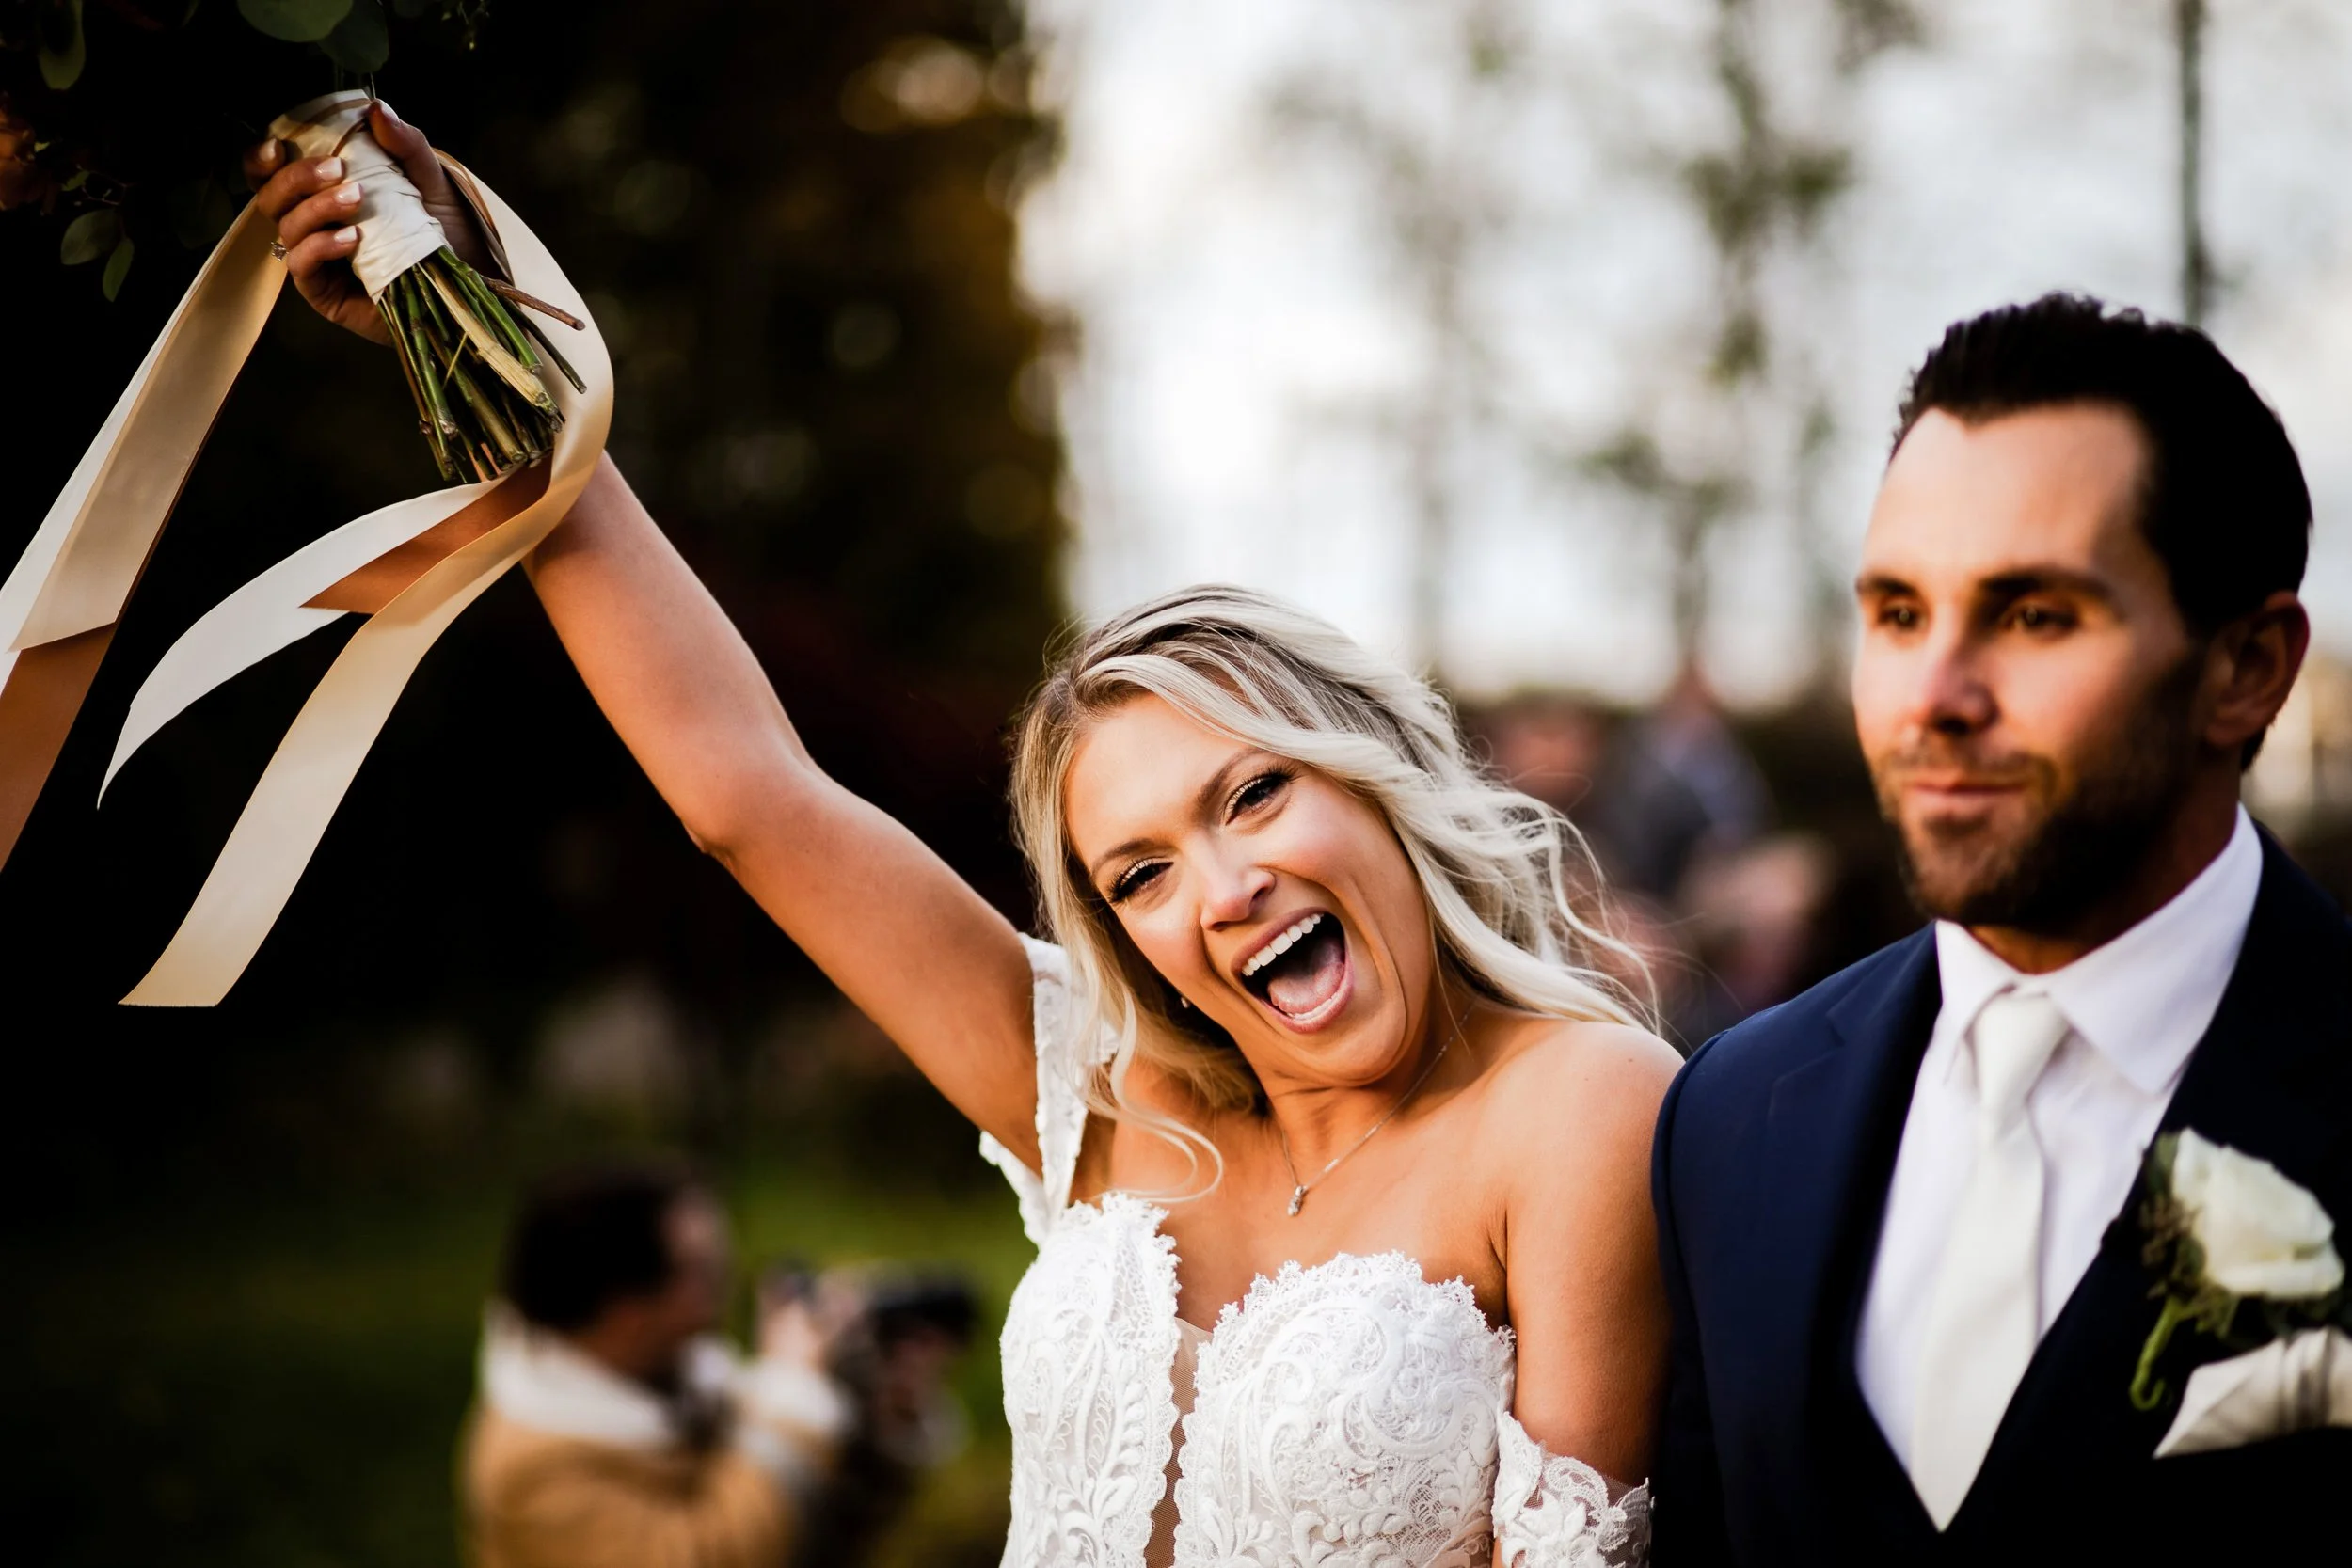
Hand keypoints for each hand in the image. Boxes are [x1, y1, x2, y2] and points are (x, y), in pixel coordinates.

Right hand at [243, 101, 489, 346]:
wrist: (468, 279)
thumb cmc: (441, 229)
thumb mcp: (427, 179)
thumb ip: (403, 143)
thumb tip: (376, 109)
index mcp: (320, 193)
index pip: (270, 174)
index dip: (261, 159)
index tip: (277, 146)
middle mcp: (310, 225)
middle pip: (271, 197)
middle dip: (296, 178)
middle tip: (337, 169)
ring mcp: (315, 261)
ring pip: (288, 228)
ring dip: (317, 208)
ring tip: (356, 199)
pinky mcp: (325, 294)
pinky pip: (302, 266)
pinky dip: (321, 246)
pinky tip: (351, 238)